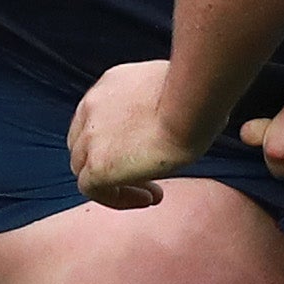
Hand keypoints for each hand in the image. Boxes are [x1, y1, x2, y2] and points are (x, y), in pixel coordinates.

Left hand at [67, 58, 203, 209]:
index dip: (118, 138)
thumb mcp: (176, 89)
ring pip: (84, 167)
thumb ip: (165, 100)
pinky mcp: (96, 165)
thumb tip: (183, 115)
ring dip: (116, 182)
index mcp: (111, 84)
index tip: (148, 150)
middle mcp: (92, 106)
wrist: (191, 106)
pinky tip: (147, 199)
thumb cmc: (199, 95)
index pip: (99, 116)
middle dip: (113, 161)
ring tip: (151, 193)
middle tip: (148, 174)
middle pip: (85, 142)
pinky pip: (91, 189)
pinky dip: (116, 198)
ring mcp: (90, 136)